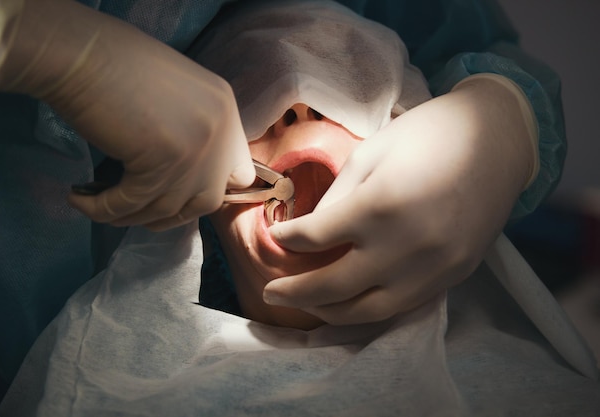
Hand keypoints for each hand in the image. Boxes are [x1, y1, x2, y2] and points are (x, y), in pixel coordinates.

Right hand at [0, 0, 254, 229]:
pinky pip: (131, 204)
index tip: (176, 194)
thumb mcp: (177, 98)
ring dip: (129, 215)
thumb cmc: (118, 66)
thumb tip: (184, 179)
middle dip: (171, 214)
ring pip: (166, 209)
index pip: (239, 175)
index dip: (208, 191)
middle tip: (136, 209)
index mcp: (226, 112)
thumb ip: (193, 132)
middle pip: (207, 202)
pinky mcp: (161, 164)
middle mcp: (220, 132)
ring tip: (99, 205)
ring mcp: (196, 150)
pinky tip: (81, 200)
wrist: (83, 52)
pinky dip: (103, 209)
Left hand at [263, 75, 537, 324]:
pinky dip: (368, 309)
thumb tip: (307, 234)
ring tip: (306, 305)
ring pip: (368, 311)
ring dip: (328, 313)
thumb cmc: (426, 135)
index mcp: (379, 205)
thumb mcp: (370, 153)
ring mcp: (432, 268)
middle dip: (293, 292)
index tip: (275, 237)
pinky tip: (350, 301)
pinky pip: (400, 307)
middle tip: (270, 292)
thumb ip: (337, 199)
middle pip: (333, 287)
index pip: (313, 238)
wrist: (497, 140)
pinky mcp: (452, 277)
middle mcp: (405, 246)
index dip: (286, 239)